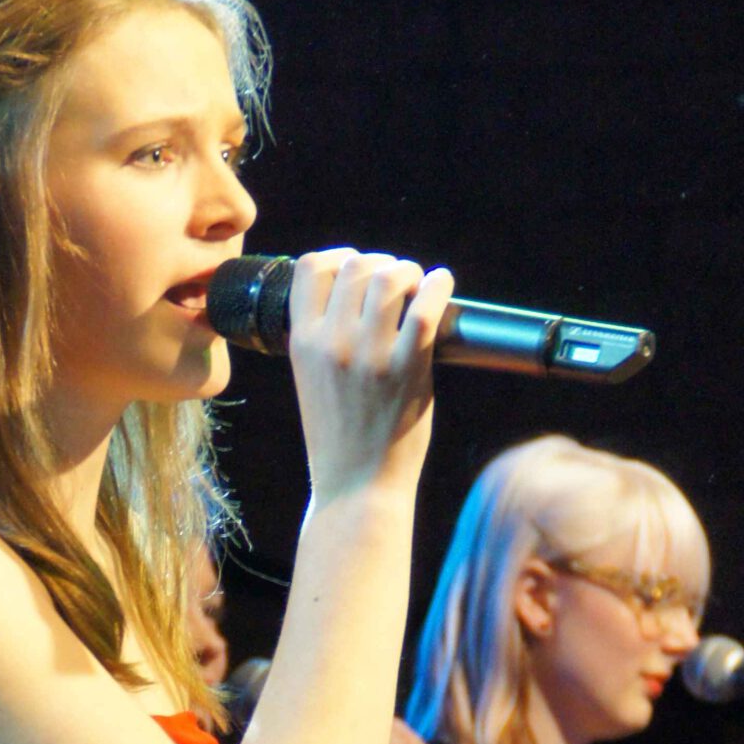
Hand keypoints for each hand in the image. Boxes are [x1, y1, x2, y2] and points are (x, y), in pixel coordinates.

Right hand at [288, 250, 453, 509]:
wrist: (357, 486)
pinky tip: (442, 284)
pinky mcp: (408, 368)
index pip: (309, 267)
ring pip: (390, 277)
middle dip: (380, 263)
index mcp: (301, 342)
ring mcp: (370, 354)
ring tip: (418, 286)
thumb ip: (323, 338)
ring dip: (409, 272)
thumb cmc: (338, 436)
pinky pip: (426, 308)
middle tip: (396, 280)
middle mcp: (332, 342)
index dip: (337, 256)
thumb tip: (356, 294)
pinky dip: (438, 286)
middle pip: (355, 265)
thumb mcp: (310, 379)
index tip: (355, 265)